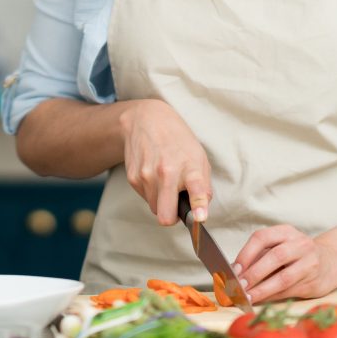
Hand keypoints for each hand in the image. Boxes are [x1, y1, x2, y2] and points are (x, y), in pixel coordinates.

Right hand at [117, 99, 211, 225]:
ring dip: (161, 200)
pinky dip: (151, 192)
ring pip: (155, 209)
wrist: (147, 120)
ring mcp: (147, 175)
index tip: (200, 218)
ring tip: (165, 179)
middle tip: (176, 205)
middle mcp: (167, 172)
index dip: (198, 206)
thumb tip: (201, 213)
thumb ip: (204, 187)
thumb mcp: (199, 158)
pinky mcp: (133, 177)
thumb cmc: (178, 141)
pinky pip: (145, 198)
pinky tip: (153, 173)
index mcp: (190, 167)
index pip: (196, 190)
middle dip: (171, 217)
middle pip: (165, 216)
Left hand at [232, 226, 336, 302]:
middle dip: (254, 273)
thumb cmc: (296, 254)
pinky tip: (260, 300)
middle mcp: (300, 244)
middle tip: (239, 286)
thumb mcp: (280, 246)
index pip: (262, 237)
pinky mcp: (314, 282)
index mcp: (286, 232)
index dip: (246, 253)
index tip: (235, 269)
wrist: (331, 261)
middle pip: (275, 257)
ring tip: (247, 297)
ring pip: (283, 278)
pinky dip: (272, 297)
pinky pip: (289, 291)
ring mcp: (310, 263)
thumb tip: (233, 272)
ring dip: (262, 289)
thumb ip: (259, 256)